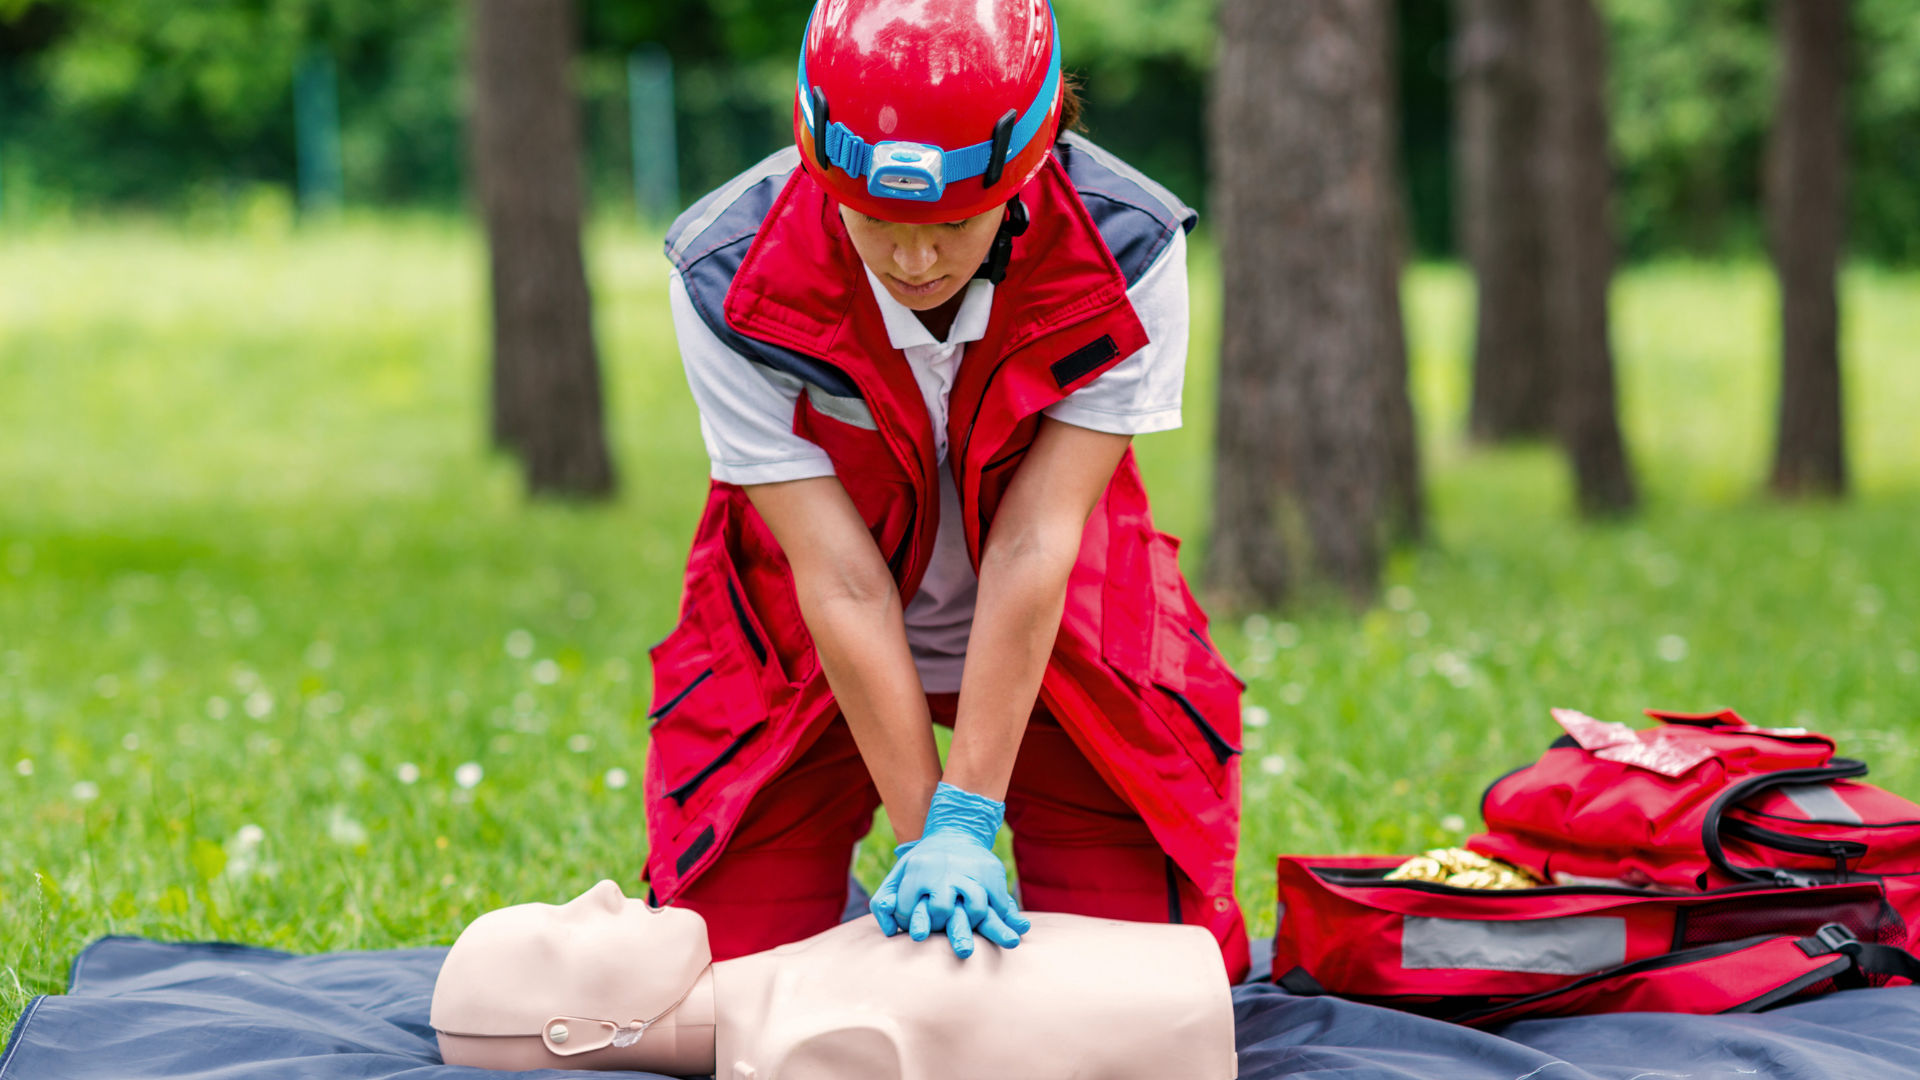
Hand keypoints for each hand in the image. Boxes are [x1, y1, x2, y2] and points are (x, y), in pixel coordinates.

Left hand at [868, 782, 1030, 957]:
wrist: (955, 831)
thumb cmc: (923, 862)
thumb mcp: (899, 874)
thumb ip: (884, 901)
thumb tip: (889, 932)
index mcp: (917, 871)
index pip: (909, 909)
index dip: (912, 924)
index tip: (918, 932)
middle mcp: (943, 872)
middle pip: (942, 909)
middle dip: (945, 929)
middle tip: (958, 948)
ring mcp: (970, 873)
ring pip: (976, 908)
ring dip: (977, 927)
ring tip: (980, 939)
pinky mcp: (992, 875)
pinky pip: (1001, 902)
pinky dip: (1008, 918)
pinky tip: (1017, 930)